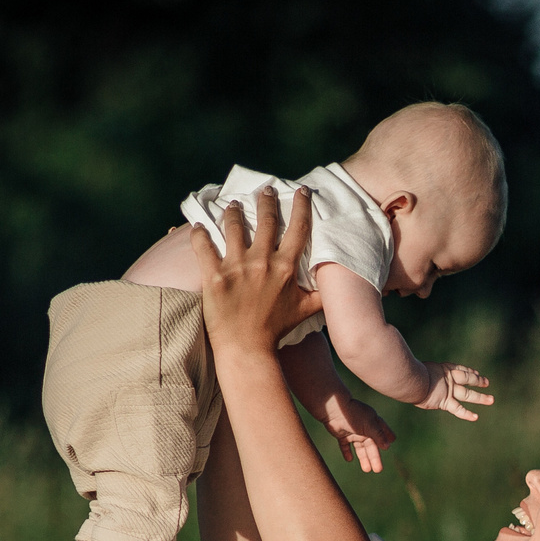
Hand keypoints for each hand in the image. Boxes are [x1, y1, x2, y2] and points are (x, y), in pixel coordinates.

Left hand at [197, 186, 323, 352]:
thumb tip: (341, 284)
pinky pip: (203, 245)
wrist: (247, 350)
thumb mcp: (306, 310)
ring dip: (233, 211)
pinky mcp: (213, 276)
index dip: (301, 205)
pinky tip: (197, 226)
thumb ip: (323, 294)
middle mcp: (262, 261)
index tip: (301, 191)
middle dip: (266, 200)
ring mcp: (236, 267)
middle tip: (265, 190)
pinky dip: (199, 233)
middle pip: (266, 219)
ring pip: (233, 226)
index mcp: (286, 267)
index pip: (298, 227)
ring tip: (232, 205)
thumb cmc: (277, 331)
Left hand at [319, 395, 396, 473]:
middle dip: (374, 458)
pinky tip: (349, 460)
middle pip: (371, 446)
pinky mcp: (342, 434)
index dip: (386, 440)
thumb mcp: (369, 425)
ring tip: (366, 469)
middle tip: (378, 470)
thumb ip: (378, 436)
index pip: (382, 433)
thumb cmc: (354, 415)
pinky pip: (345, 446)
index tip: (388, 448)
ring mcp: (353, 432)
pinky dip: (347, 452)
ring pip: (359, 448)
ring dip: (363, 458)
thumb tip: (387, 447)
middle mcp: (364, 428)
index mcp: (373, 423)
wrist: (333, 409)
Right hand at [417, 363, 492, 421]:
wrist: (412, 380)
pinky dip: (467, 414)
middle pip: (468, 379)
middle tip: (487, 383)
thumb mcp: (421, 369)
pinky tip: (476, 417)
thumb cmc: (411, 372)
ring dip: (480, 397)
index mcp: (444, 369)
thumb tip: (416, 373)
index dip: (469, 371)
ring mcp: (449, 391)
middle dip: (478, 381)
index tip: (476, 373)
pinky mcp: (445, 402)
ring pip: (468, 394)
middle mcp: (450, 379)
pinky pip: (458, 409)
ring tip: (491, 400)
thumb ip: (424, 373)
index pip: (460, 369)